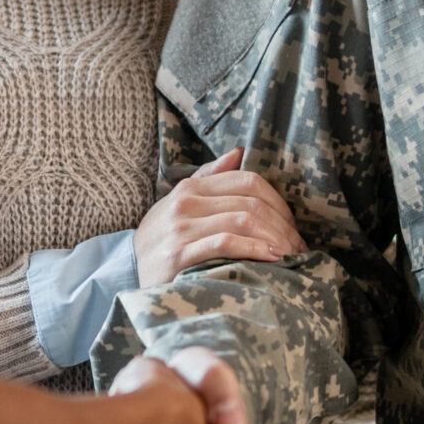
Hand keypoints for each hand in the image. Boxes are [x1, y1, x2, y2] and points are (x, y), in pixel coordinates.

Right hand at [135, 148, 307, 286]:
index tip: (292, 226)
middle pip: (250, 203)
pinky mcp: (179, 256)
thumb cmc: (161, 239)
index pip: (248, 181)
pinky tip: (271, 259)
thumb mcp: (180, 203)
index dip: (278, 203)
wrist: (124, 271)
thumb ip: (210, 177)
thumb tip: (240, 152)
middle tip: (298, 247)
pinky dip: (254, 249)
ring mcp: (181, 229)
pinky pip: (225, 243)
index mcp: (191, 187)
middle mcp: (185, 203)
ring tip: (290, 256)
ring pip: (242, 221)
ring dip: (274, 239)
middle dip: (282, 226)